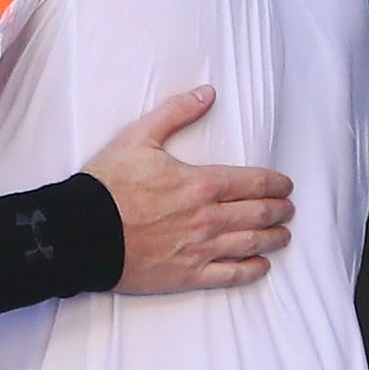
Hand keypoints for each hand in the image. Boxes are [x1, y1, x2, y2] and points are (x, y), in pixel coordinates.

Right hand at [84, 85, 294, 294]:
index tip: (285, 185)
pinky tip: (260, 266)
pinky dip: (252, 270)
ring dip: (273, 238)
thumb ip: (176, 113)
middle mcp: (208, 218)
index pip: (255, 183)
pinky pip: (231, 275)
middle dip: (280, 210)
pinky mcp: (187, 274)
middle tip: (287, 209)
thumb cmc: (107, 186)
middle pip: (260, 214)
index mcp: (201, 184)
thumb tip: (207, 94)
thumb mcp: (138, 138)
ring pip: (252, 244)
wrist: (81, 232)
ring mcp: (200, 249)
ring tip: (281, 235)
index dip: (277, 184)